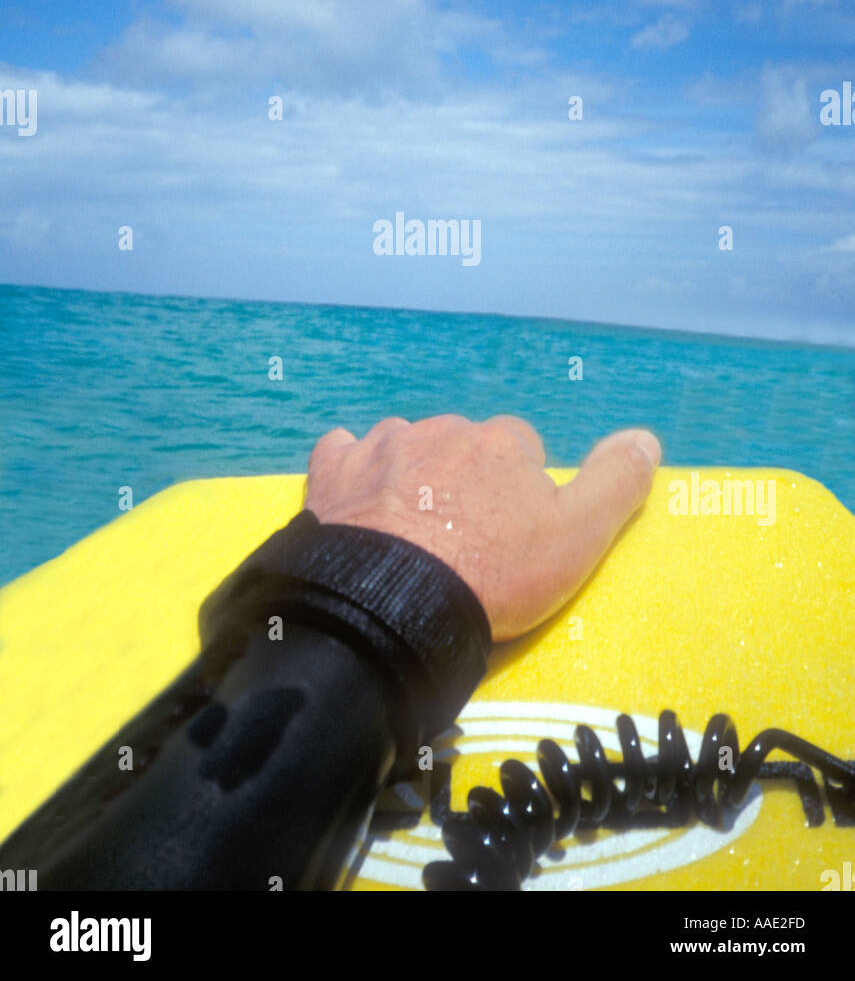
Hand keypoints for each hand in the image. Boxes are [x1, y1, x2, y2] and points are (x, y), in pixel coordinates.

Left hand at [306, 414, 660, 641]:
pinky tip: (355, 504)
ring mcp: (384, 445)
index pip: (524, 451)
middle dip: (464, 482)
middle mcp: (444, 428)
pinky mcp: (334, 471)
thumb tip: (646, 436)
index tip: (512, 537)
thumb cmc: (492, 574)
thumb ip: (615, 484)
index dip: (521, 494)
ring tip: (409, 535)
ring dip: (412, 478)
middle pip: (463, 448)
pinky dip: (352, 472)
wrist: (389, 603)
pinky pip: (344, 454)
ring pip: (407, 449)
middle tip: (462, 543)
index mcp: (503, 442)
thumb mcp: (577, 538)